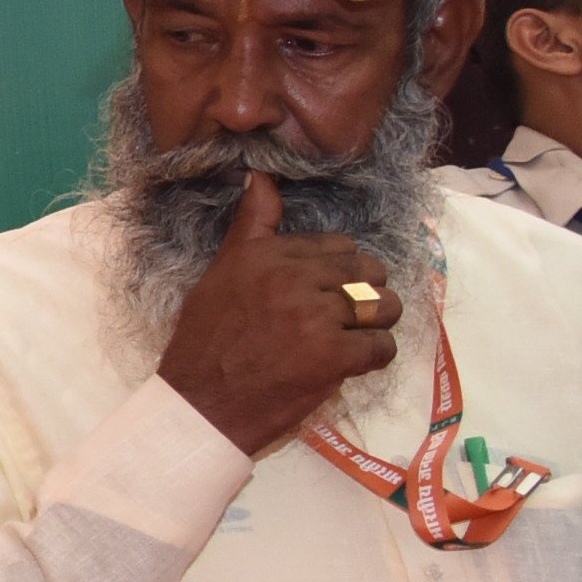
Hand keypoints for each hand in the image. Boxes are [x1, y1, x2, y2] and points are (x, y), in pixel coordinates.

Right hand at [157, 172, 403, 458]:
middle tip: (345, 317)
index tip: (322, 293)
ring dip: (377, 323)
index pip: (338, 246)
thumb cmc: (206, 342)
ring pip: (382, 306)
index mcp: (265, 255)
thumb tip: (260, 176)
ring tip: (354, 338)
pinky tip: (350, 363)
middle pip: (367, 271)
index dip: (337, 271)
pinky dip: (374, 357)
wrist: (200, 405)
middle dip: (366, 292)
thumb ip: (250, 228)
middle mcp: (292, 278)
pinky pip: (381, 346)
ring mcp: (315, 317)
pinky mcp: (334, 356)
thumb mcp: (220, 274)